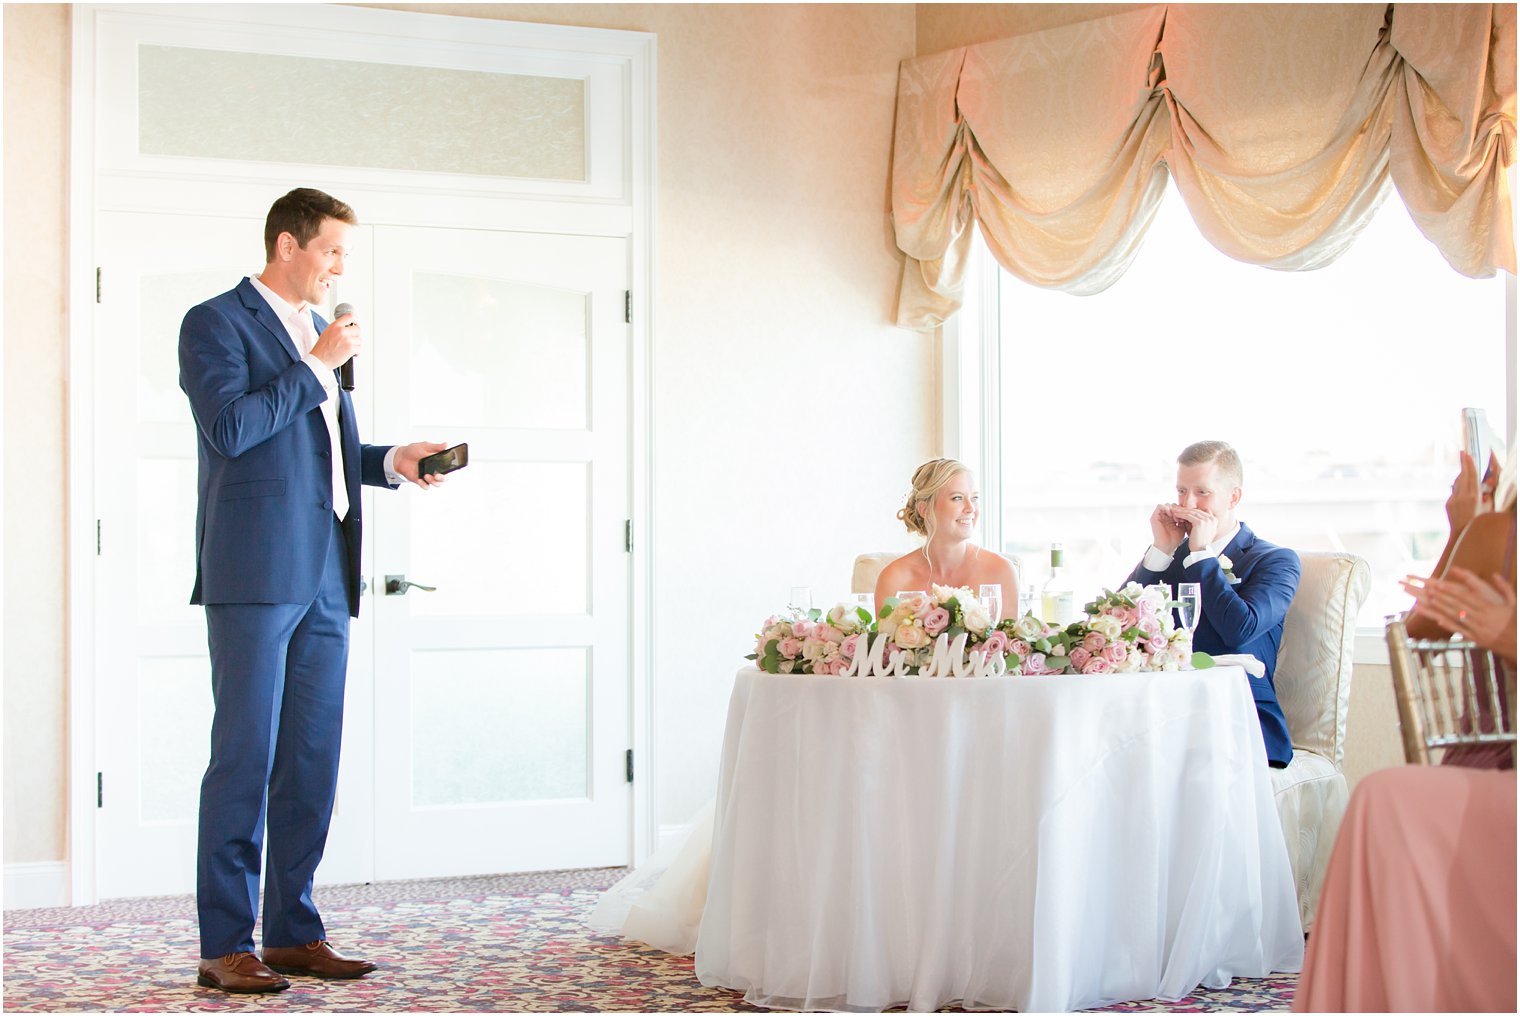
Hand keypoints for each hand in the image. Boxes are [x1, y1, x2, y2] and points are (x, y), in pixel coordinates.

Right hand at [309, 313, 361, 370]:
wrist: (319, 359)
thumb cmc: (322, 348)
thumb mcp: (327, 332)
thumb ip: (338, 327)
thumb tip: (348, 326)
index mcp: (335, 326)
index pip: (350, 316)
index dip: (356, 320)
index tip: (357, 324)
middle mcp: (341, 331)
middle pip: (358, 329)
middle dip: (356, 335)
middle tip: (352, 340)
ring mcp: (347, 340)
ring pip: (359, 339)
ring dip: (356, 344)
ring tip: (349, 348)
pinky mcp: (350, 349)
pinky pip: (360, 348)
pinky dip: (357, 352)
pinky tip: (351, 353)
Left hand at [393, 441, 449, 488]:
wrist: (400, 457)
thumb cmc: (413, 451)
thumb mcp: (425, 446)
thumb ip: (436, 447)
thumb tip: (446, 444)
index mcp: (438, 461)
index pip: (449, 467)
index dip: (452, 469)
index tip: (449, 469)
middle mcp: (435, 470)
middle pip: (445, 478)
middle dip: (443, 478)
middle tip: (437, 475)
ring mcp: (428, 476)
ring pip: (437, 484)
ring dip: (433, 481)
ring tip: (426, 475)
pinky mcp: (421, 481)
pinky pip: (426, 486)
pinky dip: (424, 484)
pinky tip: (419, 479)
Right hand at [1150, 504, 1186, 553]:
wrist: (1167, 546)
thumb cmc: (1175, 539)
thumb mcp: (1182, 527)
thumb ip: (1184, 519)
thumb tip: (1190, 512)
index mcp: (1170, 519)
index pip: (1177, 508)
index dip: (1183, 511)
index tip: (1187, 518)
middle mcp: (1164, 516)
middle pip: (1172, 505)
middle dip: (1178, 510)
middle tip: (1182, 518)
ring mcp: (1159, 516)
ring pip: (1167, 504)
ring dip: (1173, 509)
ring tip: (1176, 518)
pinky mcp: (1154, 517)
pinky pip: (1159, 506)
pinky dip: (1166, 508)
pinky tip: (1171, 515)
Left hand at [1171, 507, 1219, 550]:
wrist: (1200, 551)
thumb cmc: (1198, 542)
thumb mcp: (1200, 529)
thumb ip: (1197, 521)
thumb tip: (1187, 513)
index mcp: (1214, 520)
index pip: (1201, 511)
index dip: (1191, 510)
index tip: (1183, 510)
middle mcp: (1212, 519)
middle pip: (1196, 511)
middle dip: (1185, 509)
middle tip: (1176, 508)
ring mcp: (1207, 520)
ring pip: (1191, 512)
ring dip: (1182, 511)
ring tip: (1174, 510)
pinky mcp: (1200, 522)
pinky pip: (1188, 516)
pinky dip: (1181, 514)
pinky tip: (1175, 514)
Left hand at [1400, 567, 1516, 660]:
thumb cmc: (1516, 621)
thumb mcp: (1514, 603)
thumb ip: (1504, 588)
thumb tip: (1494, 574)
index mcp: (1490, 608)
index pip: (1466, 596)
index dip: (1451, 590)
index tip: (1438, 583)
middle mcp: (1482, 618)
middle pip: (1457, 605)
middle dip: (1441, 597)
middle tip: (1427, 589)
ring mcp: (1477, 629)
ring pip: (1456, 617)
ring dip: (1440, 608)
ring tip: (1428, 600)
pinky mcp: (1476, 639)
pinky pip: (1459, 631)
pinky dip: (1448, 625)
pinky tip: (1437, 619)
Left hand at [1445, 451, 1483, 533]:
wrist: (1463, 536)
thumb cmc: (1480, 523)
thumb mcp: (1488, 509)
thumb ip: (1487, 497)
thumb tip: (1484, 489)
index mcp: (1473, 497)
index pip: (1471, 476)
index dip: (1469, 464)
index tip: (1466, 454)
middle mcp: (1461, 497)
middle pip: (1462, 476)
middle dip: (1463, 465)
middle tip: (1463, 453)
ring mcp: (1453, 500)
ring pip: (1457, 484)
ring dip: (1462, 476)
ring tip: (1466, 470)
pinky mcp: (1448, 504)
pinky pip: (1455, 493)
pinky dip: (1460, 489)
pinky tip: (1465, 492)